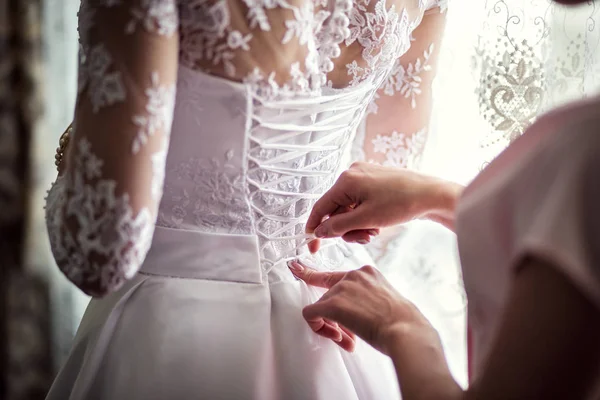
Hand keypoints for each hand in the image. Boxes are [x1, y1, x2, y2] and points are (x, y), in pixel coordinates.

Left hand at [289, 261, 430, 354]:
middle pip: (329, 296)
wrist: (406, 331)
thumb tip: (352, 318)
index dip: (313, 274)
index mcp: (367, 273)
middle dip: (336, 319)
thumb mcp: (386, 301)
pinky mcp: (333, 304)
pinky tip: (335, 336)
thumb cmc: (403, 323)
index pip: (335, 274)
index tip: (297, 269)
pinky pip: (312, 314)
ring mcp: (342, 288)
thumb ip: (366, 301)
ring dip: (331, 326)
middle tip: (349, 336)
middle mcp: (353, 275)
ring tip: (349, 340)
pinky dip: (318, 327)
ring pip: (321, 307)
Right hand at [306, 162, 462, 251]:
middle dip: (346, 228)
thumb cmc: (401, 203)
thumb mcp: (366, 220)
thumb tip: (319, 231)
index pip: (321, 207)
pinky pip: (360, 202)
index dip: (315, 228)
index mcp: (346, 180)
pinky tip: (379, 223)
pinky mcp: (374, 180)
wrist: (432, 195)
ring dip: (358, 224)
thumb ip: (338, 226)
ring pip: (349, 208)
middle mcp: (352, 174)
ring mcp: (364, 175)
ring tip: (374, 231)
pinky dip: (365, 216)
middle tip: (363, 238)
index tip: (312, 245)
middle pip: (336, 209)